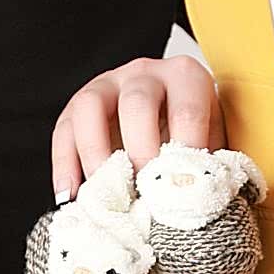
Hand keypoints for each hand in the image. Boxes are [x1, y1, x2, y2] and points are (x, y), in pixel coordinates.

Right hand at [52, 53, 222, 197]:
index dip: (183, 153)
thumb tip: (200, 200)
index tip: (180, 188)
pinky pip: (63, 129)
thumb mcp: (209, 140)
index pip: (187, 111)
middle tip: (144, 193)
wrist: (165, 114)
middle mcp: (145, 73)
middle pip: (137, 103)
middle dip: (139, 151)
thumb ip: (207, 164)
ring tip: (106, 194)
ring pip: (91, 107)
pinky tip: (70, 195)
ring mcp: (106, 83)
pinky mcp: (76, 105)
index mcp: (186, 77)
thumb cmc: (189, 132)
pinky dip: (64, 164)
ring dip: (96, 154)